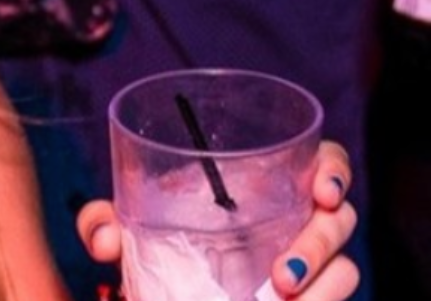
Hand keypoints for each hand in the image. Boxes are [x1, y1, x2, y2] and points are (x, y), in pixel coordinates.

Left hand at [78, 141, 359, 300]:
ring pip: (343, 269)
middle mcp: (296, 219)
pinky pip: (332, 299)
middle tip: (282, 277)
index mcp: (265, 183)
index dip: (334, 171)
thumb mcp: (128, 223)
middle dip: (319, 246)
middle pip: (338, 221)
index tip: (322, 192)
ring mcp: (307, 261)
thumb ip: (104, 220)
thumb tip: (104, 241)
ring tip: (283, 300)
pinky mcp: (309, 293)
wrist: (166, 288)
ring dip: (325, 288)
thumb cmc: (158, 238)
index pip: (324, 162)